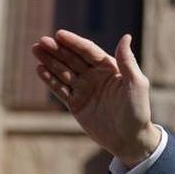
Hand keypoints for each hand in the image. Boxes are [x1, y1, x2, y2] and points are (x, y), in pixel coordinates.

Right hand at [31, 31, 159, 166]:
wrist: (130, 139)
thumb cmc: (138, 110)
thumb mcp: (136, 84)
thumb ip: (127, 61)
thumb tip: (125, 36)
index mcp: (110, 68)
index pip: (89, 51)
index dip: (74, 42)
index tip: (59, 34)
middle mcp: (96, 76)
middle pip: (73, 59)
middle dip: (57, 50)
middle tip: (41, 41)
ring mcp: (84, 90)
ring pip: (63, 72)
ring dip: (50, 61)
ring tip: (36, 50)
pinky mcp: (76, 104)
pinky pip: (60, 89)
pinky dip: (50, 80)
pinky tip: (40, 69)